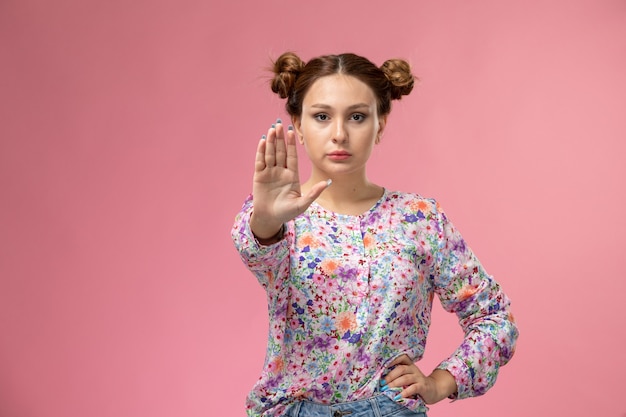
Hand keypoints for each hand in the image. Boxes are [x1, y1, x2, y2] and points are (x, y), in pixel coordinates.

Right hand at [250, 120, 329, 238]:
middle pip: (280, 152)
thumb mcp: (302, 204)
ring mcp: (269, 172)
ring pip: (270, 154)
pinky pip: (260, 161)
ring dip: (271, 142)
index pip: (292, 156)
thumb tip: (328, 182)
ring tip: (272, 129)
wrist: (270, 219)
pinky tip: (263, 141)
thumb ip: (314, 193)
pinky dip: (261, 151)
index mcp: (292, 175)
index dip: (291, 144)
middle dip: (280, 138)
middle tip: (280, 124)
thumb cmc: (287, 212)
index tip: (292, 132)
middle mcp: (281, 171)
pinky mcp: (259, 176)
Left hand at [381, 355, 456, 403]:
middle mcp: (414, 369)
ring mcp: (419, 377)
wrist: (434, 389)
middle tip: (382, 383)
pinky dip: (405, 392)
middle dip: (390, 376)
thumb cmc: (416, 383)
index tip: (381, 365)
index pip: (401, 358)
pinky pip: (413, 388)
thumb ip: (398, 376)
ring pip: (406, 378)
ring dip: (395, 384)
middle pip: (401, 369)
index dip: (391, 360)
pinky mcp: (423, 386)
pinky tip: (399, 396)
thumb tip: (382, 380)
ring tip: (387, 389)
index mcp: (409, 365)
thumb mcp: (407, 377)